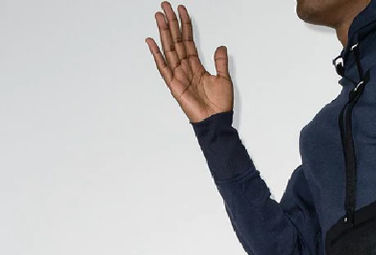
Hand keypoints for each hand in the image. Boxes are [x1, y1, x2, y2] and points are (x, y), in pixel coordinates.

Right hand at [145, 2, 232, 122]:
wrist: (217, 121)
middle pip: (176, 41)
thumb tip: (221, 46)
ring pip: (169, 49)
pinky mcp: (174, 86)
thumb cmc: (220, 106)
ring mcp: (179, 76)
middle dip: (171, 23)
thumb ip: (220, 62)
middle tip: (165, 6)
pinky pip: (163, 68)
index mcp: (196, 66)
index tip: (181, 10)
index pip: (188, 40)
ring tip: (159, 16)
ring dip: (163, 32)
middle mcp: (185, 68)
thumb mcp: (224, 79)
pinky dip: (157, 55)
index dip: (185, 25)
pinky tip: (151, 42)